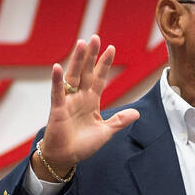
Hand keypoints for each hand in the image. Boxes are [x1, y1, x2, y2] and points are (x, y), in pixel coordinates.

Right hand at [36, 35, 140, 176]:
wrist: (66, 158)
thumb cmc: (83, 145)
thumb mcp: (105, 132)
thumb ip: (119, 121)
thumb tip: (137, 113)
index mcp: (91, 101)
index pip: (99, 78)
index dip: (105, 64)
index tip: (111, 48)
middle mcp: (79, 97)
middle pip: (86, 72)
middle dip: (91, 56)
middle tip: (95, 37)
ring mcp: (68, 101)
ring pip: (73, 77)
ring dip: (77, 61)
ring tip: (81, 44)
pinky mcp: (57, 109)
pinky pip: (57, 92)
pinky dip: (57, 80)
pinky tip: (58, 67)